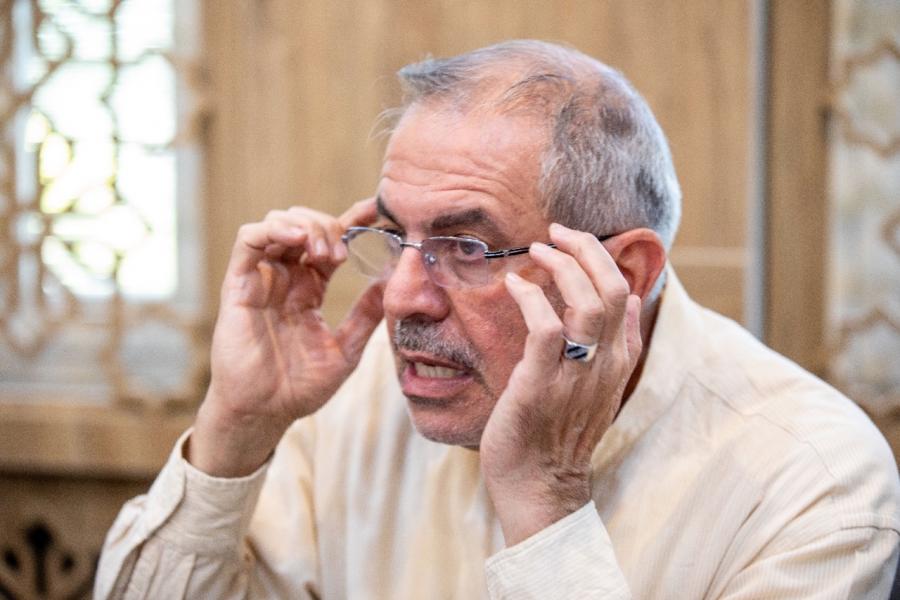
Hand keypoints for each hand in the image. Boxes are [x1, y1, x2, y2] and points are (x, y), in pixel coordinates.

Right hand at [189, 199, 383, 476]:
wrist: (265, 413)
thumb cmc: (299, 387)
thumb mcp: (346, 349)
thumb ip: (366, 316)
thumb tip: (392, 284)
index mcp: (309, 289)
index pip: (329, 242)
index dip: (351, 221)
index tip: (375, 210)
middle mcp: (285, 278)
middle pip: (304, 225)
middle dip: (328, 226)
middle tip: (344, 251)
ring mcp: (261, 279)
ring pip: (278, 224)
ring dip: (305, 225)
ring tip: (325, 251)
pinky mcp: (238, 285)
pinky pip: (248, 240)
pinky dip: (273, 229)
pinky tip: (297, 240)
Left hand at [479, 223, 642, 544]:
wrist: (540, 486)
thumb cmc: (560, 432)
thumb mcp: (598, 385)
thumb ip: (618, 344)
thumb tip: (630, 303)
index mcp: (619, 360)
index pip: (625, 292)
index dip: (602, 257)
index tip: (574, 240)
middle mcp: (605, 364)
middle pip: (612, 288)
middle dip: (586, 249)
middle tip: (556, 233)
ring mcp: (576, 376)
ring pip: (588, 303)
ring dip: (562, 266)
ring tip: (538, 249)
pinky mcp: (541, 385)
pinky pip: (546, 328)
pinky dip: (531, 298)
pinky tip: (515, 285)